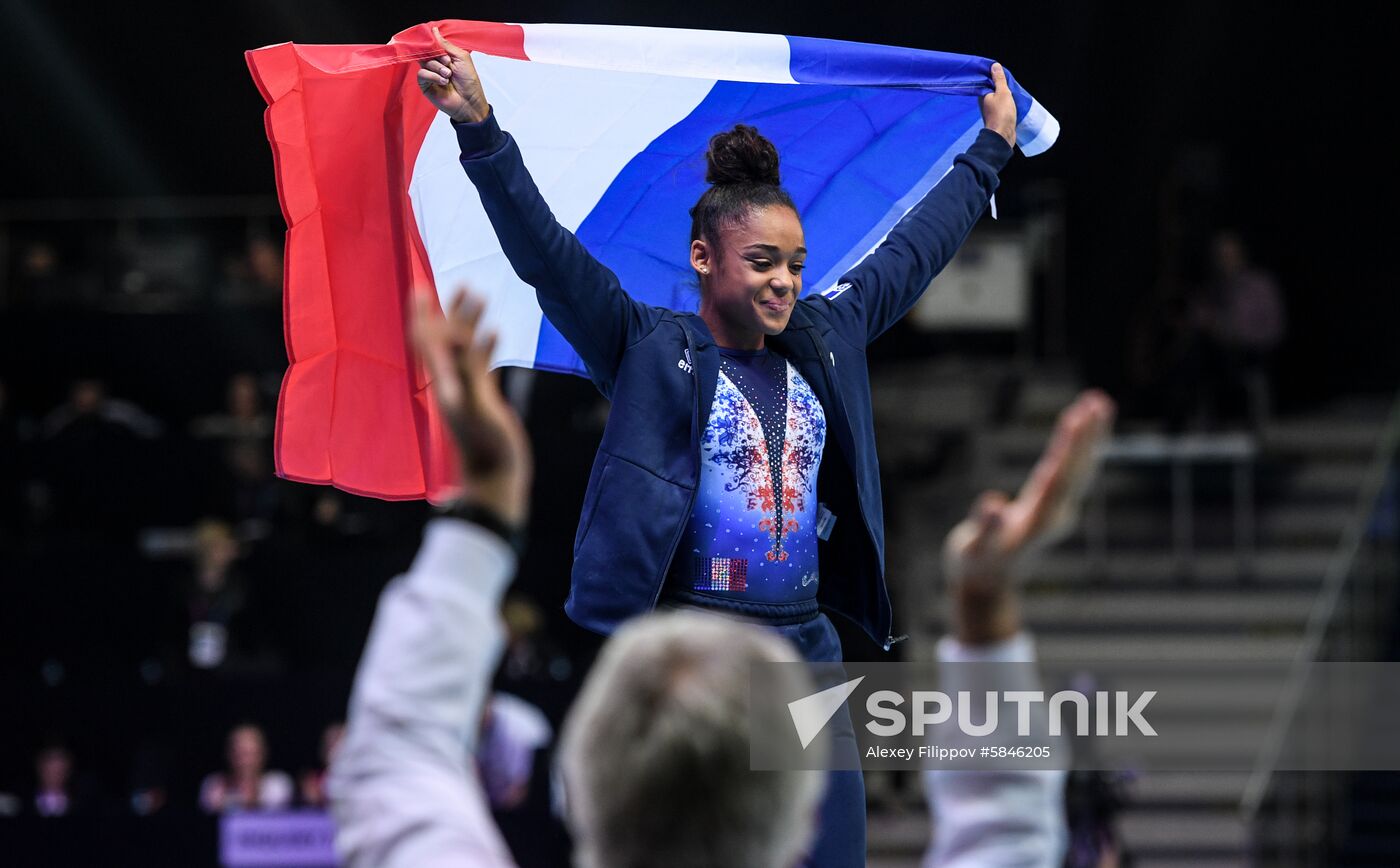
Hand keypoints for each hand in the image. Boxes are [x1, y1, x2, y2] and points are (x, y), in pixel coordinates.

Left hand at [410, 288, 530, 525]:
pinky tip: (497, 333)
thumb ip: (469, 377)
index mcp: (444, 383)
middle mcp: (451, 384)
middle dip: (452, 311)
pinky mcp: (483, 401)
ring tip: (481, 296)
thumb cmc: (488, 450)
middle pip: (446, 339)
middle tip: (464, 284)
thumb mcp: (477, 411)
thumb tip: (461, 341)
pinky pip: (481, 367)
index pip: (427, 341)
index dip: (423, 315)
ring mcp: (467, 392)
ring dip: (470, 323)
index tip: (422, 288)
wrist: (495, 481)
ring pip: (464, 349)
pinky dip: (486, 347)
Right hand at [417, 26, 489, 123]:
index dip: (434, 43)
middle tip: (448, 62)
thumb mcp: (461, 57)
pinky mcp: (425, 85)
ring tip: (448, 76)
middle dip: (437, 56)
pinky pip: (421, 74)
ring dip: (437, 68)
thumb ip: (446, 45)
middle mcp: (436, 64)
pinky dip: (432, 76)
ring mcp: (430, 74)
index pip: (432, 44)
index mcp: (444, 56)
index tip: (439, 46)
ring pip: (424, 62)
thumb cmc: (469, 80)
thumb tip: (434, 30)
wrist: (469, 102)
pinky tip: (443, 82)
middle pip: (427, 52)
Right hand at [943, 390, 1114, 640]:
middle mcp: (1054, 515)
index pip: (1058, 479)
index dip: (1068, 449)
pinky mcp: (1051, 505)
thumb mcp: (972, 550)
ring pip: (1078, 469)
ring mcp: (1056, 510)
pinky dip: (1074, 447)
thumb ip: (984, 529)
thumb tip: (993, 505)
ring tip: (1097, 403)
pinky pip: (1068, 470)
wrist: (987, 585)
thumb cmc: (975, 565)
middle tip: (1097, 402)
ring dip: (1089, 437)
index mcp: (1037, 522)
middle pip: (1076, 471)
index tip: (1075, 420)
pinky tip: (1077, 426)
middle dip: (1087, 437)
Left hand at [979, 62, 1016, 148]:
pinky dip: (1005, 101)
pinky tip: (1011, 99)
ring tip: (1012, 88)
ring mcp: (990, 109)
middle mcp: (984, 101)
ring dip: (1003, 93)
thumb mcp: (1002, 92)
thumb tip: (994, 66)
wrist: (1002, 135)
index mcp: (982, 94)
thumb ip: (999, 80)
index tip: (1001, 71)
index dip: (993, 75)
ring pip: (997, 97)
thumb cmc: (1002, 113)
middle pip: (992, 88)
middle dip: (999, 84)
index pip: (986, 80)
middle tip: (1009, 79)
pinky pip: (1001, 105)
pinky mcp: (996, 116)